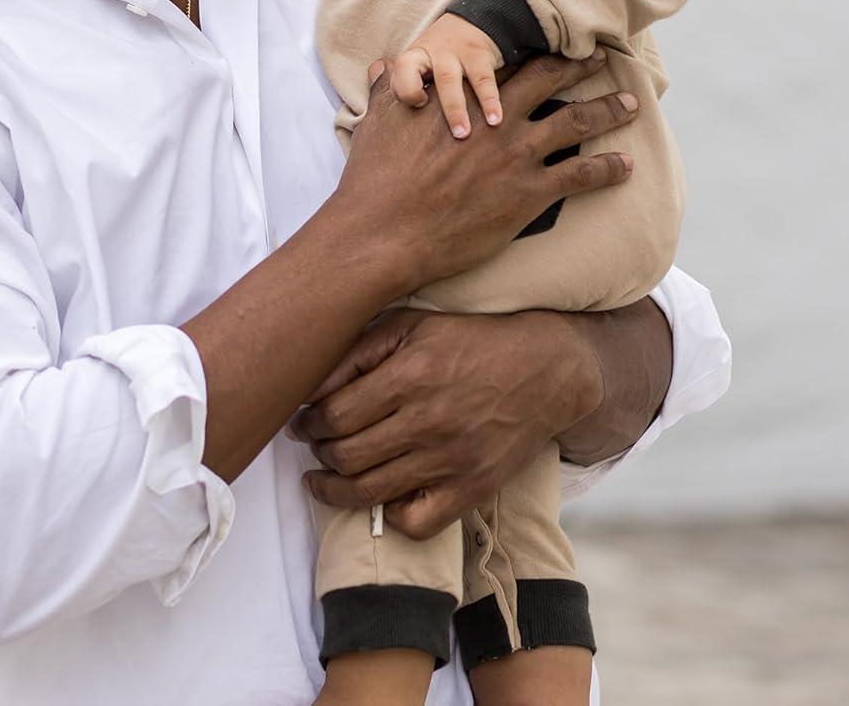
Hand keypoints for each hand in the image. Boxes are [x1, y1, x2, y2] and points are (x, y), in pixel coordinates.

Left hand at [291, 308, 601, 539]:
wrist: (545, 370)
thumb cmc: (470, 341)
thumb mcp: (412, 325)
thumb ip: (358, 352)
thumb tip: (310, 387)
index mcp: (410, 375)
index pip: (335, 416)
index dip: (309, 422)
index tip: (303, 421)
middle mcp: (428, 422)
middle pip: (346, 456)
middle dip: (318, 453)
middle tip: (314, 445)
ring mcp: (451, 461)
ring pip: (371, 492)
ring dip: (335, 488)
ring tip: (324, 477)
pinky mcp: (472, 489)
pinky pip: (416, 523)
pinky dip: (389, 516)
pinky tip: (377, 497)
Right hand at [331, 50, 637, 296]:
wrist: (386, 230)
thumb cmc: (375, 178)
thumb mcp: (375, 123)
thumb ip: (386, 89)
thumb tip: (381, 64)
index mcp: (463, 98)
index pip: (507, 63)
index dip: (533, 49)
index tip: (554, 41)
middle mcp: (497, 118)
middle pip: (550, 80)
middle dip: (580, 66)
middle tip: (603, 56)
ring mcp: (517, 154)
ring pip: (577, 122)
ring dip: (608, 111)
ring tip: (630, 104)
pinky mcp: (529, 193)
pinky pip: (581, 175)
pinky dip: (608, 169)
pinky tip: (627, 166)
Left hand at [386, 13, 503, 138]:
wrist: (475, 21)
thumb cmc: (439, 55)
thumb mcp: (419, 62)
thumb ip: (403, 84)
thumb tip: (379, 117)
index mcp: (415, 56)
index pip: (402, 73)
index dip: (407, 90)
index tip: (421, 105)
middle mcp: (435, 53)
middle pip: (435, 79)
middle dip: (442, 108)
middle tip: (449, 135)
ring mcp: (458, 53)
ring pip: (456, 81)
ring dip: (461, 109)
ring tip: (466, 134)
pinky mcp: (480, 55)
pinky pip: (484, 81)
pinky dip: (491, 102)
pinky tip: (496, 120)